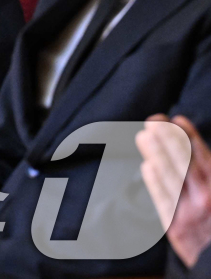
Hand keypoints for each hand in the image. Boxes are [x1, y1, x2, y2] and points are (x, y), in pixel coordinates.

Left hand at [139, 114, 210, 267]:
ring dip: (157, 154)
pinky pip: (164, 202)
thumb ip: (209, 173)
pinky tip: (147, 165)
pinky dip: (155, 182)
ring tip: (144, 136)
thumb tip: (193, 146)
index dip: (190, 137)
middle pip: (185, 164)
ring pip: (171, 179)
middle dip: (169, 139)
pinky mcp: (176, 229)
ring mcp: (191, 215)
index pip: (204, 158)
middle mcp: (208, 200)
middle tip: (153, 120)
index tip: (176, 118)